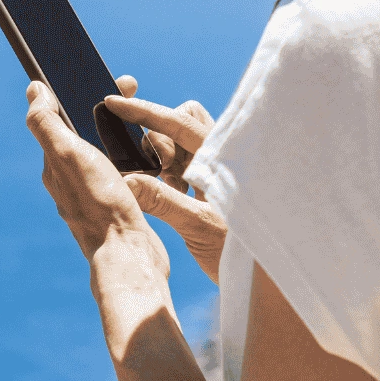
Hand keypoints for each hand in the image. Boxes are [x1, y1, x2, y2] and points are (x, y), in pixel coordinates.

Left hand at [25, 78, 167, 281]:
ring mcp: (93, 193)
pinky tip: (148, 153)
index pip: (61, 117)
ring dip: (120, 129)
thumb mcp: (69, 155)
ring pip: (104, 149)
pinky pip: (122, 170)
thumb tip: (33, 90)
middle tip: (132, 86)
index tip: (104, 75)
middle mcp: (70, 179)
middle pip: (85, 131)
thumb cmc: (100, 204)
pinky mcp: (116, 205)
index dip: (78, 92)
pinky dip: (131, 153)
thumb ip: (47, 123)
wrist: (130, 255)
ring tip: (142, 117)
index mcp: (55, 165)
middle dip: (105, 106)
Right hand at [104, 88, 227, 284]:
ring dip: (163, 157)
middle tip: (156, 170)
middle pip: (182, 121)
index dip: (143, 111)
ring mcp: (219, 167)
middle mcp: (223, 154)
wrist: (266, 277)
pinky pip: (184, 164)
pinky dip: (170, 172)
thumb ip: (163, 202)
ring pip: (181, 143)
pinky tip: (173, 196)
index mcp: (223, 156)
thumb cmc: (242, 250)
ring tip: (166, 187)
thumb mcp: (199, 226)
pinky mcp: (214, 182)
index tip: (113, 103)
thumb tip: (126, 181)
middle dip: (159, 135)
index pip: (178, 121)